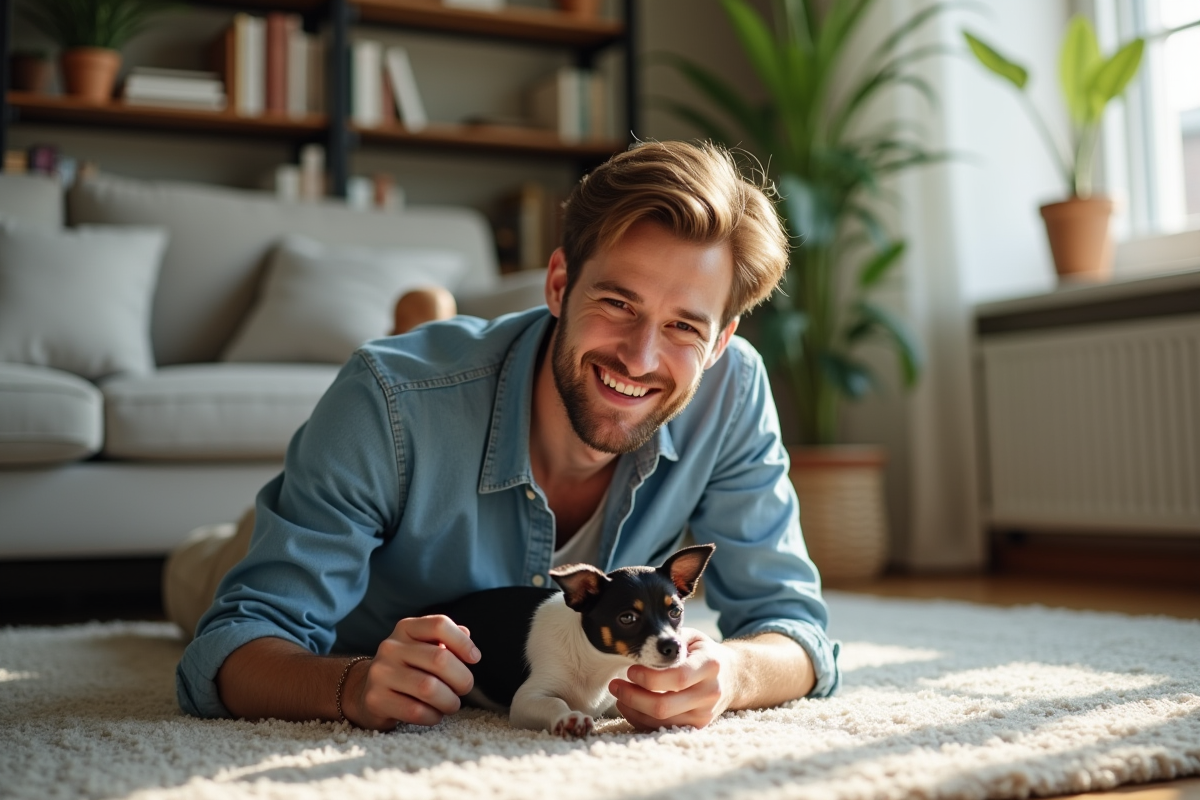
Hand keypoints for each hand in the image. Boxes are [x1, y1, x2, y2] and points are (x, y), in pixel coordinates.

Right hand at [344, 615, 479, 730]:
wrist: (367, 692)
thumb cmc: (408, 668)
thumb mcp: (424, 647)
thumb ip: (446, 639)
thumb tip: (466, 635)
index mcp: (406, 628)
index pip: (439, 625)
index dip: (463, 643)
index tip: (474, 658)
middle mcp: (390, 647)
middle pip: (439, 659)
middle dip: (461, 678)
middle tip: (464, 688)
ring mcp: (380, 673)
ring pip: (429, 688)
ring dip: (449, 701)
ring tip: (451, 704)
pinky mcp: (375, 699)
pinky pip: (415, 711)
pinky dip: (433, 716)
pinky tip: (434, 714)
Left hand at [608, 628, 740, 730]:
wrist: (731, 676)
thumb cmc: (703, 652)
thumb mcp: (692, 637)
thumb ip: (670, 641)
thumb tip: (640, 645)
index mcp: (710, 665)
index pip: (678, 678)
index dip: (650, 677)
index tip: (630, 670)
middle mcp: (710, 693)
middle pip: (664, 706)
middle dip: (634, 697)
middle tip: (615, 684)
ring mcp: (704, 714)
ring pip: (660, 721)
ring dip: (633, 708)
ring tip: (619, 693)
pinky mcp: (696, 726)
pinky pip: (662, 728)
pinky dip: (641, 718)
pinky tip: (629, 705)